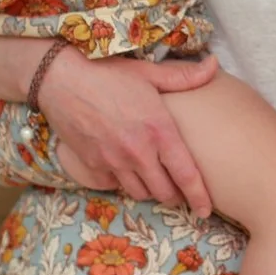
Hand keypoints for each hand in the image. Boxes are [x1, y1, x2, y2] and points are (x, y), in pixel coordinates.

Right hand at [37, 50, 219, 212]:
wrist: (60, 79)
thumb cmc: (107, 73)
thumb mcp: (149, 72)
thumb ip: (184, 76)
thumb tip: (215, 65)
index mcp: (159, 130)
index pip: (186, 174)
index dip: (199, 196)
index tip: (206, 209)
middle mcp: (138, 152)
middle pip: (163, 192)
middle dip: (175, 196)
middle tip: (179, 191)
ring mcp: (114, 161)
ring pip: (140, 193)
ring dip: (150, 190)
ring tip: (155, 181)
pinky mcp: (93, 164)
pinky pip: (115, 185)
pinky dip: (124, 182)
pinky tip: (126, 170)